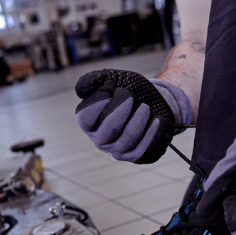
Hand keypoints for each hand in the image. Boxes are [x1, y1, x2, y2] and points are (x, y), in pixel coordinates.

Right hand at [75, 69, 189, 163]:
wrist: (153, 100)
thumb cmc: (129, 90)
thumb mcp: (112, 78)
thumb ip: (93, 80)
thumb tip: (79, 91)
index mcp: (88, 122)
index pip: (86, 116)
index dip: (101, 98)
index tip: (112, 87)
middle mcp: (99, 139)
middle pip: (110, 127)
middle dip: (124, 106)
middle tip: (131, 96)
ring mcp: (116, 150)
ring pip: (128, 138)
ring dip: (140, 118)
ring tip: (145, 107)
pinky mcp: (134, 156)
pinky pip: (142, 148)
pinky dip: (151, 132)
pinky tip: (156, 120)